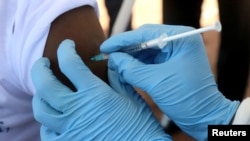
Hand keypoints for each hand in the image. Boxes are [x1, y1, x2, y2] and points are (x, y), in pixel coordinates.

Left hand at [31, 39, 170, 140]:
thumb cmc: (139, 125)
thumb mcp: (131, 97)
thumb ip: (118, 76)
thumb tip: (111, 59)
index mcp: (94, 94)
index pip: (70, 64)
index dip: (65, 49)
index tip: (67, 45)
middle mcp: (77, 110)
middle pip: (45, 84)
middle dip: (40, 68)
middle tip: (43, 63)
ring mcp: (69, 129)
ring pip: (41, 109)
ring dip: (40, 95)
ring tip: (46, 90)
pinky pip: (47, 132)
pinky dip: (47, 122)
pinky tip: (54, 117)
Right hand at [101, 24, 239, 139]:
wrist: (204, 116)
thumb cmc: (188, 98)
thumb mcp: (156, 82)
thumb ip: (132, 69)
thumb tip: (114, 59)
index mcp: (181, 38)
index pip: (146, 33)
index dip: (123, 40)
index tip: (105, 46)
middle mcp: (179, 41)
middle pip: (145, 39)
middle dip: (125, 48)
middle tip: (107, 54)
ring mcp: (175, 51)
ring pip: (146, 50)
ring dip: (130, 57)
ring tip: (113, 63)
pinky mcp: (171, 62)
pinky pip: (150, 60)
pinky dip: (137, 64)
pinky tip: (125, 68)